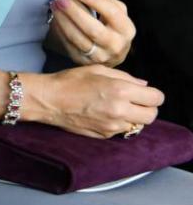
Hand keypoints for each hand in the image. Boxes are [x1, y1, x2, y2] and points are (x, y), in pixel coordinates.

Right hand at [25, 64, 162, 137]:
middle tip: (135, 100)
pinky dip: (119, 123)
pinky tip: (104, 113)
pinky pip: (121, 130)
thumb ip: (124, 77)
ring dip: (133, 116)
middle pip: (152, 115)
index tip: (145, 92)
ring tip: (117, 107)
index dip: (152, 94)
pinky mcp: (104, 135)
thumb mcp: (97, 70)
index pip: (156, 98)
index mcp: (120, 90)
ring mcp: (113, 125)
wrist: (48, 100)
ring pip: (138, 125)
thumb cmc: (69, 81)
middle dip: (147, 107)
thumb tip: (142, 85)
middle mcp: (120, 110)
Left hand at [49, 0, 135, 67]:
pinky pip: (69, 45)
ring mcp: (99, 56)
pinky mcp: (84, 61)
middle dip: (75, 12)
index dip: (95, 1)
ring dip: (63, 21)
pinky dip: (60, 31)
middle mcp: (115, 45)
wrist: (112, 54)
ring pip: (78, 39)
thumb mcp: (118, 13)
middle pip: (93, 29)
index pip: (112, 13)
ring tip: (55, 7)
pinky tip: (55, 20)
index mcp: (126, 29)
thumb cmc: (114, 29)